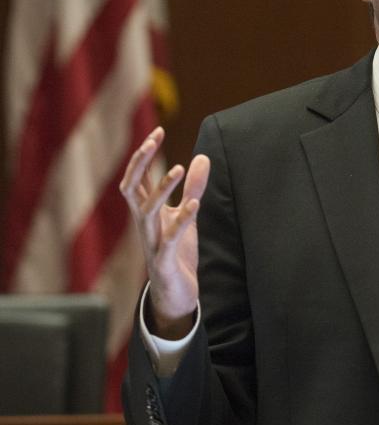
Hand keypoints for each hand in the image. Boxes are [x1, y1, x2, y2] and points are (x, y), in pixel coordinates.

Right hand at [120, 127, 210, 338]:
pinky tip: (194, 204)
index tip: (157, 131)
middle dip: (140, 163)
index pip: (137, 177)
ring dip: (162, 189)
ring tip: (179, 169)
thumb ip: (193, 188)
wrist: (175, 293)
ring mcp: (151, 242)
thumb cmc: (177, 252)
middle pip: (131, 188)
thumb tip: (202, 158)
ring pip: (146, 211)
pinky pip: (169, 238)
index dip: (144, 155)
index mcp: (146, 212)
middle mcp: (144, 224)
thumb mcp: (187, 215)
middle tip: (153, 139)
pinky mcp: (164, 259)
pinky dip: (181, 220)